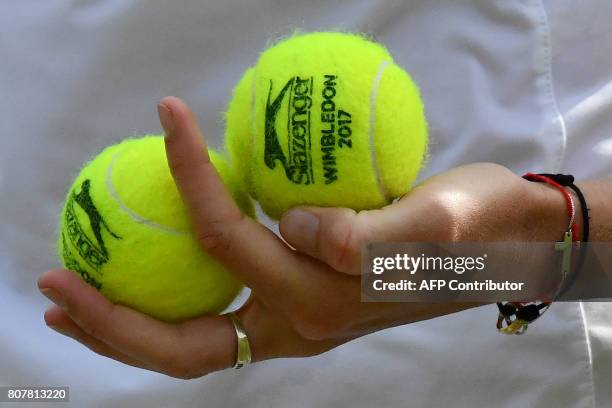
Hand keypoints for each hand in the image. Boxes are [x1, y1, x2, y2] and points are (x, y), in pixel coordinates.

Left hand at [38, 97, 564, 377]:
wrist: (505, 247)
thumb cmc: (481, 229)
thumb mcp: (445, 218)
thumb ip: (375, 234)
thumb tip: (294, 229)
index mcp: (327, 302)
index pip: (231, 245)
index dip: (192, 182)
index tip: (170, 119)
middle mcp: (301, 325)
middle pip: (186, 350)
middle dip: (114, 324)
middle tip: (53, 290)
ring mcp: (297, 321)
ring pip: (194, 344)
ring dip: (128, 326)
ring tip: (74, 297)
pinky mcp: (300, 303)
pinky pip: (219, 315)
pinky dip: (170, 303)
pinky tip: (147, 274)